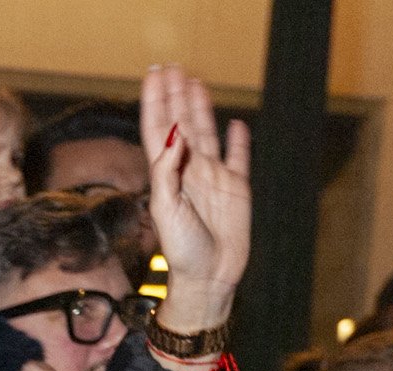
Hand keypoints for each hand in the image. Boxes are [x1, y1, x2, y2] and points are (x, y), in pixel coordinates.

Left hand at [139, 64, 250, 332]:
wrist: (208, 280)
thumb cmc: (182, 252)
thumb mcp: (168, 211)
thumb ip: (168, 173)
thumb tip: (173, 135)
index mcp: (168, 175)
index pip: (159, 130)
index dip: (156, 102)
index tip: (154, 76)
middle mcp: (189, 172)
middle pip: (181, 124)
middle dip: (176, 96)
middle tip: (173, 68)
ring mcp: (213, 179)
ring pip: (206, 133)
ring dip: (200, 108)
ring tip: (196, 82)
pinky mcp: (237, 189)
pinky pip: (238, 158)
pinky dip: (237, 141)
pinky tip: (235, 124)